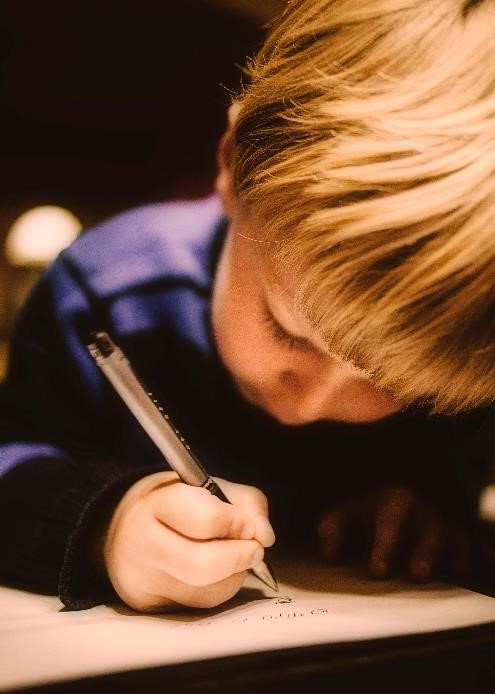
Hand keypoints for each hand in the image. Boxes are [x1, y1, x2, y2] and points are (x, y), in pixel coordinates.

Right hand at [101, 471, 274, 611]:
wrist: (122, 527)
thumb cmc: (175, 504)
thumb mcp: (207, 486)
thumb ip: (246, 503)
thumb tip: (265, 537)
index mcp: (157, 502)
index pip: (204, 519)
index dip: (236, 523)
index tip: (247, 525)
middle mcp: (143, 543)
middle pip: (204, 564)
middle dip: (240, 557)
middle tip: (254, 548)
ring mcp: (142, 579)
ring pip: (207, 591)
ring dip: (234, 575)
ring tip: (234, 557)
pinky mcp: (148, 605)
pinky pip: (200, 606)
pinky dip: (220, 589)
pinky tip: (217, 574)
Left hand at [317, 485, 472, 582]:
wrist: (407, 482)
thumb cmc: (373, 506)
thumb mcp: (349, 511)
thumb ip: (332, 530)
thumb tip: (328, 556)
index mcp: (395, 503)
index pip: (389, 525)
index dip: (384, 548)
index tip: (377, 572)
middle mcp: (426, 512)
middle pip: (430, 533)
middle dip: (425, 553)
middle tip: (418, 575)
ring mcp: (450, 523)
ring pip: (461, 539)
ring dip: (459, 557)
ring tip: (456, 573)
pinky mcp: (468, 533)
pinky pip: (481, 543)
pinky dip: (485, 553)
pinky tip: (487, 562)